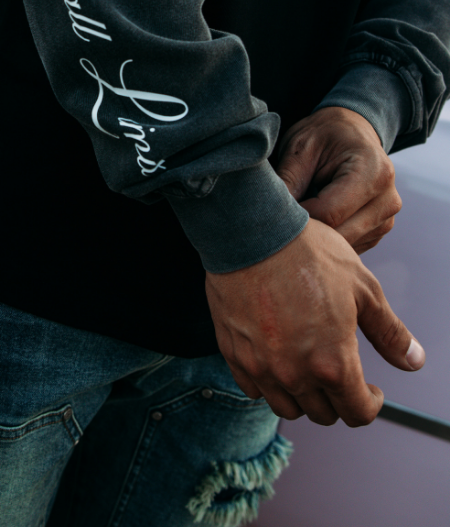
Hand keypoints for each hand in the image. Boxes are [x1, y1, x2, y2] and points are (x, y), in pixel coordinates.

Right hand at [206, 219, 424, 425]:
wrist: (253, 232)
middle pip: (323, 414)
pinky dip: (267, 382)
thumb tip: (413, 361)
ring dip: (302, 396)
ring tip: (308, 368)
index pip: (357, 413)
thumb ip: (389, 333)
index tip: (371, 389)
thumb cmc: (309, 254)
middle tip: (340, 372)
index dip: (371, 403)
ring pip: (286, 407)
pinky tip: (275, 357)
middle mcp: (295, 374)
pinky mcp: (233, 353)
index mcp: (332, 363)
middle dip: (338, 399)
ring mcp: (260, 366)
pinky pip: (252, 388)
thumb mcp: (363, 288)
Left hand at [276, 106, 400, 253]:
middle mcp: (388, 200)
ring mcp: (387, 219)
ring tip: (302, 210)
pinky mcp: (379, 231)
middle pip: (338, 235)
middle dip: (307, 230)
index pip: (329, 214)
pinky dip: (328, 238)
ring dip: (318, 236)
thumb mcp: (301, 148)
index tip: (278, 210)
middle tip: (283, 217)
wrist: (351, 131)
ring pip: (343, 245)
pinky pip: (348, 246)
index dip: (299, 217)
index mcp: (374, 173)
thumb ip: (288, 180)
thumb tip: (272, 215)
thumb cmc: (324, 135)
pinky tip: (317, 217)